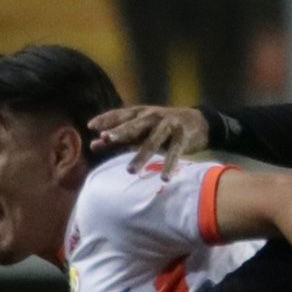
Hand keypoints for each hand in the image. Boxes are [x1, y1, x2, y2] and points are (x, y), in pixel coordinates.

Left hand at [88, 105, 209, 175]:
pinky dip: (169, 165)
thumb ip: (120, 136)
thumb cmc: (164, 127)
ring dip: (141, 157)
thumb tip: (92, 145)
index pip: (121, 114)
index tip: (91, 126)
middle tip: (105, 138)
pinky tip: (164, 178)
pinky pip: (175, 152)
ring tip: (130, 171)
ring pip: (152, 142)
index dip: (106, 119)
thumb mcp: (142, 129)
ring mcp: (169, 125)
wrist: (200, 122)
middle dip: (120, 131)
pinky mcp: (182, 136)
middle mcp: (153, 116)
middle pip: (134, 125)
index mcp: (141, 113)